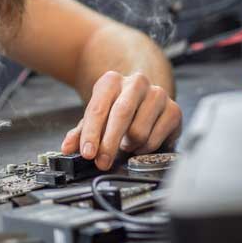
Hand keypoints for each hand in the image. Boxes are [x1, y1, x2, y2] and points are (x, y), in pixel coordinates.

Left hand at [61, 71, 181, 169]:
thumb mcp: (97, 116)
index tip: (87, 153)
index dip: (91, 133)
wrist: (144, 96)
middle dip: (109, 143)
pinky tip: (139, 144)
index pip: (99, 108)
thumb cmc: (117, 107)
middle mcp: (136, 83)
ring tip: (124, 144)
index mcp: (112, 80)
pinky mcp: (174, 110)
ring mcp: (157, 95)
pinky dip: (143, 149)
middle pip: (121, 115)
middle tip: (101, 162)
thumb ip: (80, 132)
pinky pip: (155, 139)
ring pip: (139, 131)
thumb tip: (67, 147)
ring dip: (128, 146)